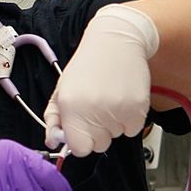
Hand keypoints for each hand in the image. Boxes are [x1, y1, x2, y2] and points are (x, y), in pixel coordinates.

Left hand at [42, 3, 158, 156]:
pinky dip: (129, 120)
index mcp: (72, 106)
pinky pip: (133, 130)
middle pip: (98, 146)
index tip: (81, 131)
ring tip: (110, 98)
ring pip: (116, 136)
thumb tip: (53, 142)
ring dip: (113, 124)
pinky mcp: (138, 109)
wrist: (116, 41)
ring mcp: (118, 111)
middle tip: (96, 108)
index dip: (80, 141)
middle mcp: (94, 111)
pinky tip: (123, 99)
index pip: (79, 149)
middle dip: (96, 132)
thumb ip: (54, 119)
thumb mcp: (62, 89)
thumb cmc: (87, 66)